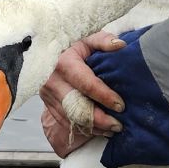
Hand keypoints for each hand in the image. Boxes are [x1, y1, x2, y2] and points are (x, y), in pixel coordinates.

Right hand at [39, 31, 125, 158]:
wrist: (50, 52)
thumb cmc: (73, 45)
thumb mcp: (88, 38)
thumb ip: (104, 40)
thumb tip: (120, 45)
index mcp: (63, 63)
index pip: (86, 84)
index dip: (104, 97)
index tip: (121, 105)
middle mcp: (52, 80)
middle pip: (77, 107)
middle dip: (100, 119)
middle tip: (118, 125)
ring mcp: (47, 94)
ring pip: (71, 118)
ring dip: (93, 127)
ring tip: (112, 129)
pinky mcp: (47, 104)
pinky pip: (65, 121)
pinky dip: (83, 128)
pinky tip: (99, 129)